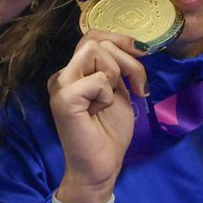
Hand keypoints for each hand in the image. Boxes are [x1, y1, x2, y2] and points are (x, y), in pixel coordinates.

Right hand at [48, 31, 148, 202]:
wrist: (101, 166)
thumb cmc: (109, 133)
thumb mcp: (118, 91)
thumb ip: (118, 67)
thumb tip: (135, 45)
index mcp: (73, 72)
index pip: (92, 36)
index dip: (119, 39)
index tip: (142, 53)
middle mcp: (62, 75)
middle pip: (96, 41)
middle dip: (128, 59)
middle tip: (138, 87)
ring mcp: (60, 85)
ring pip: (96, 52)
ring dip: (117, 75)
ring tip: (113, 101)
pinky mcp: (64, 99)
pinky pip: (97, 79)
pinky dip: (108, 95)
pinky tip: (99, 113)